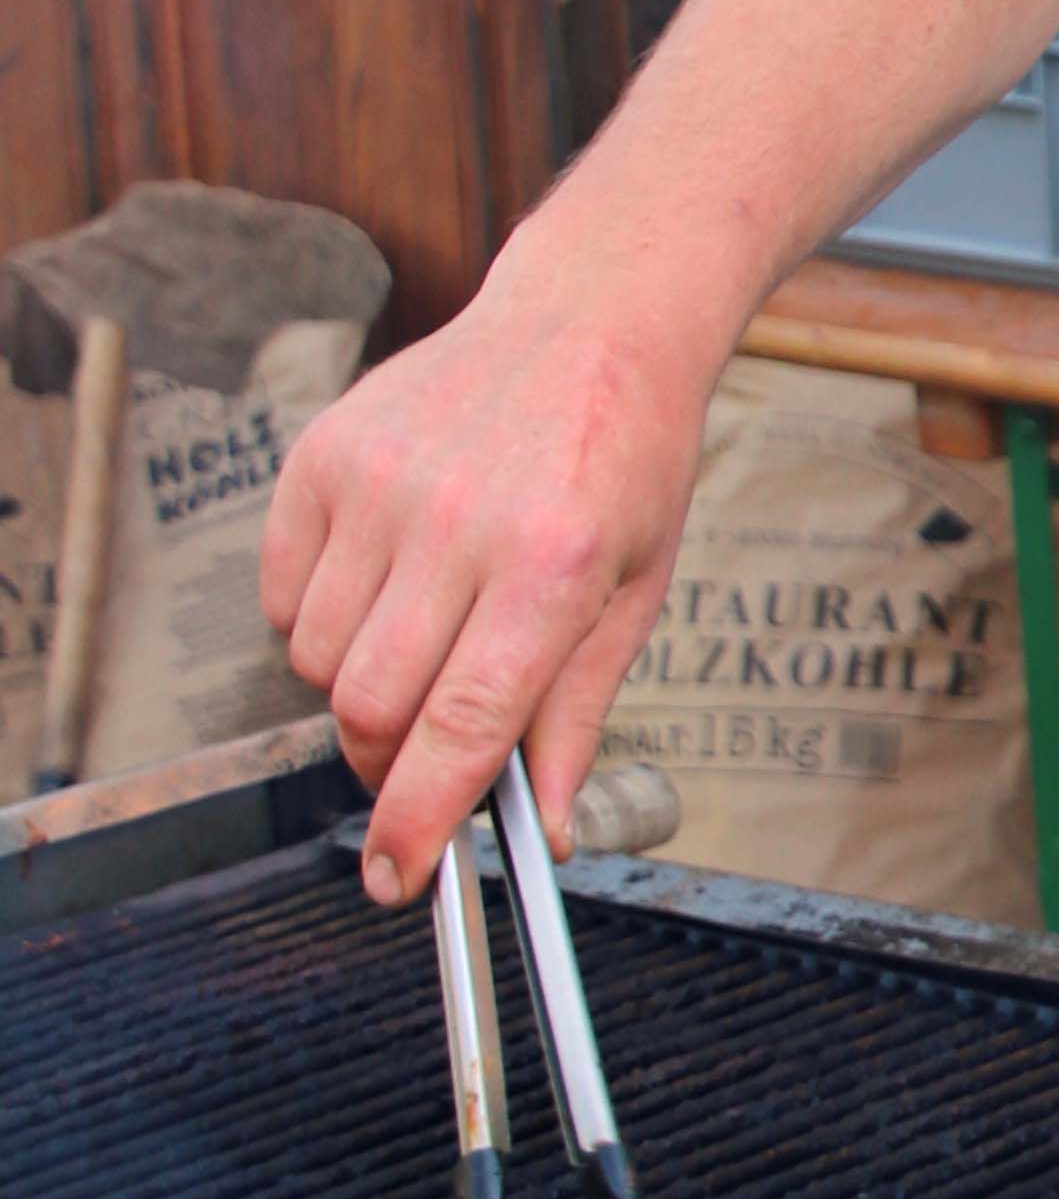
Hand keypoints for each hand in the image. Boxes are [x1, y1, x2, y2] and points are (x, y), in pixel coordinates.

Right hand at [263, 230, 726, 905]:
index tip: (396, 878)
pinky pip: (283, 597)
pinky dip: (319, 621)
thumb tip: (541, 828)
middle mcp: (456, 522)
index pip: (460, 726)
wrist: (591, 319)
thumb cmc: (626, 459)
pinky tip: (386, 581)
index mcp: (550, 564)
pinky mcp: (321, 455)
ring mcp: (378, 483)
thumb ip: (575, 715)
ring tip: (427, 632)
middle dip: (388, 761)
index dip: (419, 819)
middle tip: (423, 755)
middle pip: (371, 708)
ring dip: (359, 686)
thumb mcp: (635, 591)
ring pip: (319, 661)